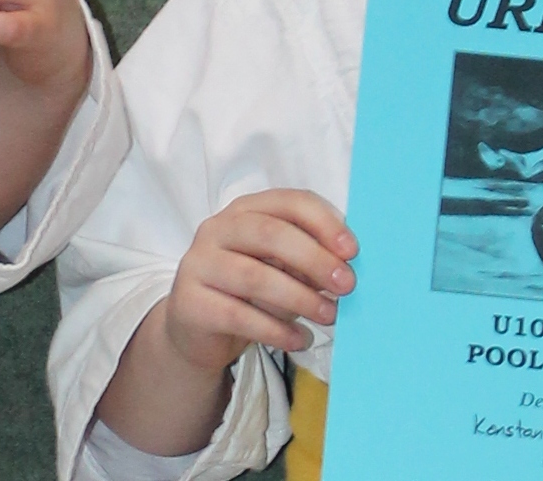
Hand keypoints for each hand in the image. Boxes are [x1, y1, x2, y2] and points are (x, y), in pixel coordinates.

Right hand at [163, 190, 358, 370]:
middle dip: (314, 259)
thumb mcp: (280, 270)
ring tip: (329, 316)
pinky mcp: (190, 303)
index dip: (322, 222)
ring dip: (300, 298)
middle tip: (346, 285)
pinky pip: (238, 316)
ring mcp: (199, 264)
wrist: (197, 331)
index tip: (352, 251)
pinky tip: (300, 340)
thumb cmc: (248, 293)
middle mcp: (217, 229)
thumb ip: (308, 262)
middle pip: (269, 234)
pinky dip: (276, 330)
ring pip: (255, 277)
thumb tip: (348, 267)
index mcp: (245, 210)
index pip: (287, 202)